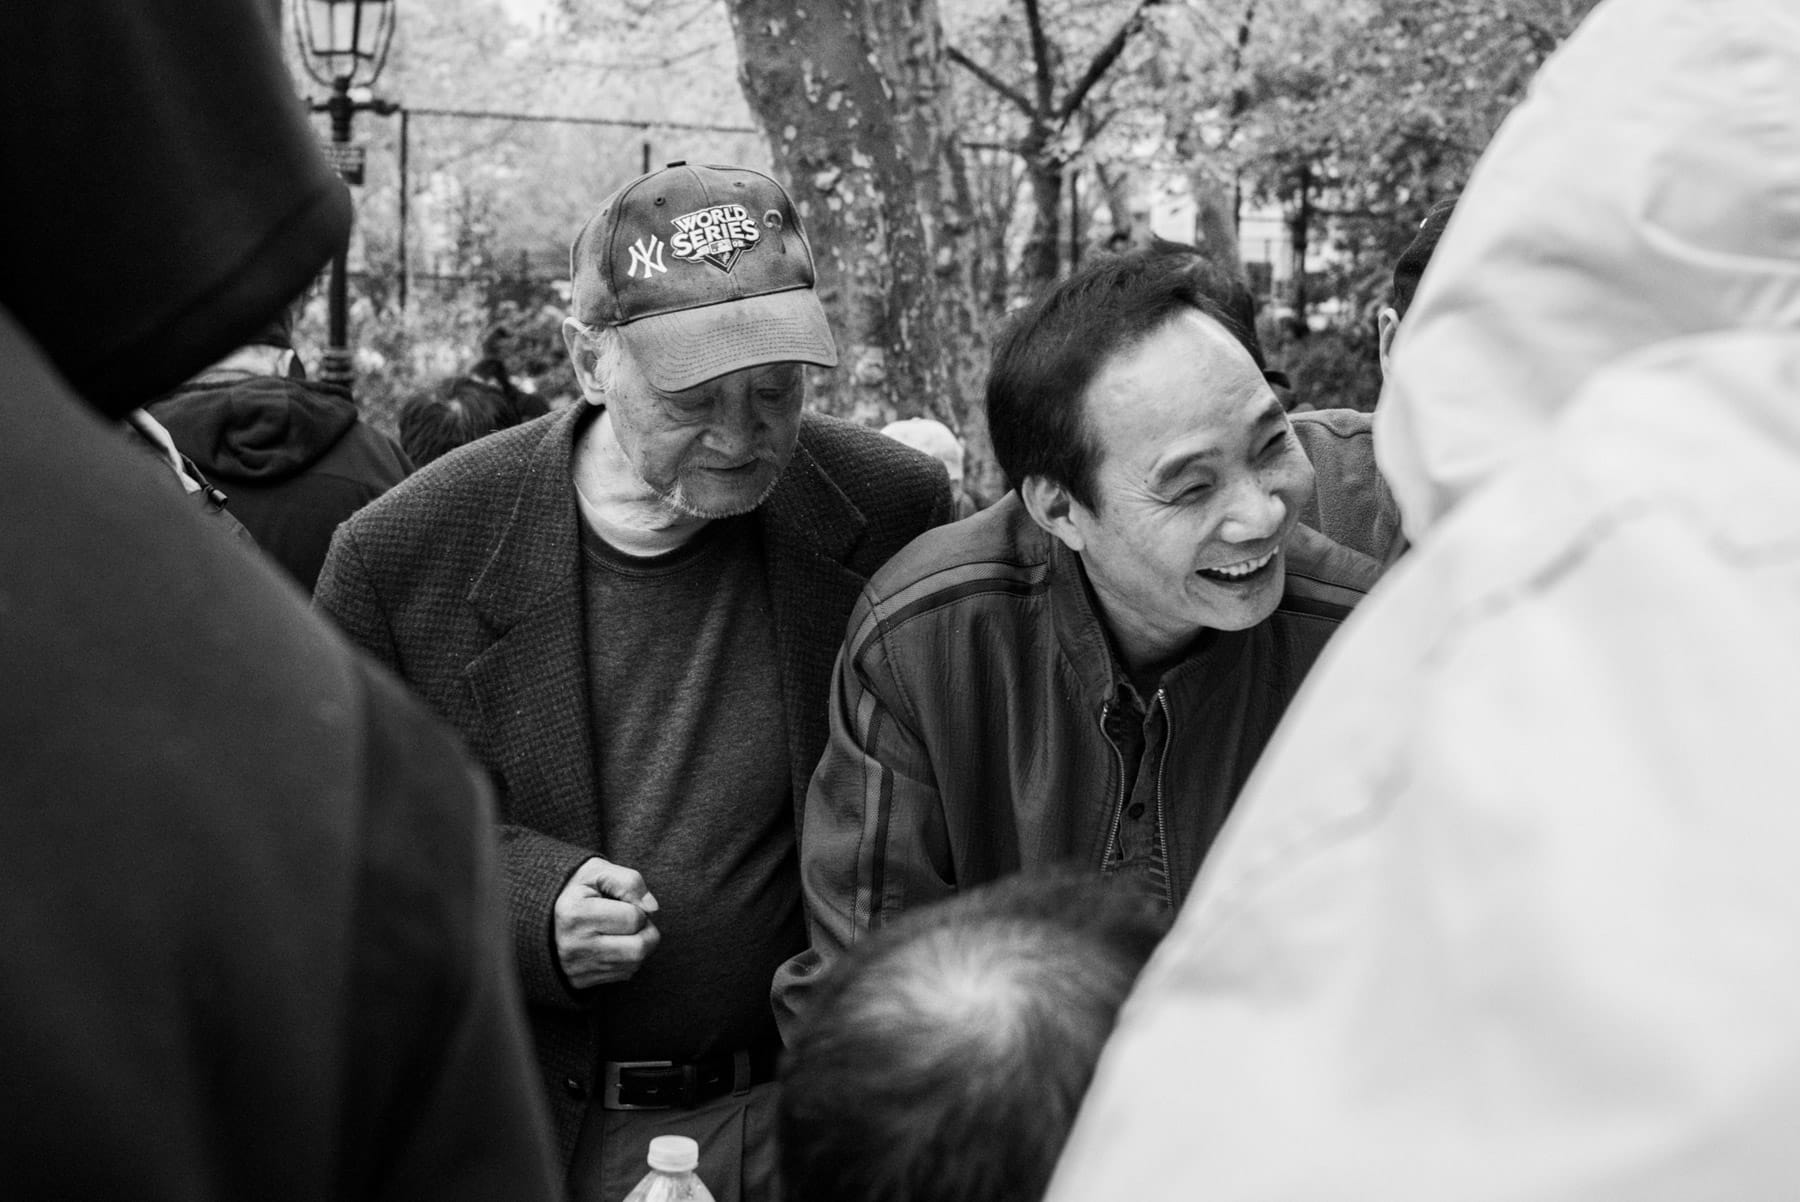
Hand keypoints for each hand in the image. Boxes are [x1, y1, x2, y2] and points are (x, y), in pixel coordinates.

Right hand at [554, 857, 659, 988]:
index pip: (634, 918)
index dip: (637, 906)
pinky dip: (627, 959)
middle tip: (632, 918)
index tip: (621, 901)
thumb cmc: (579, 890)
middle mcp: (572, 945)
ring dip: (638, 945)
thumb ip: (630, 882)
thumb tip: (653, 908)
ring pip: (635, 963)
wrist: (542, 915)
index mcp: (574, 914)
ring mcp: (575, 967)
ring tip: (621, 930)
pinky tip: (612, 944)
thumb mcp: (599, 872)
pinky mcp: (580, 982)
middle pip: (639, 948)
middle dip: (646, 931)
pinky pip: (625, 974)